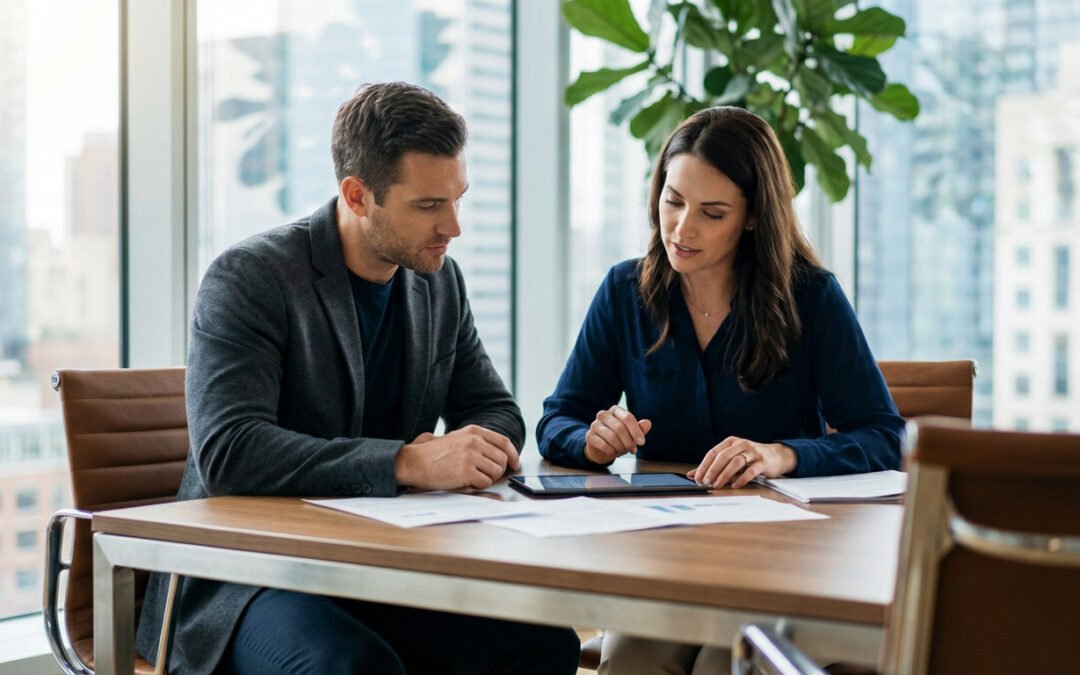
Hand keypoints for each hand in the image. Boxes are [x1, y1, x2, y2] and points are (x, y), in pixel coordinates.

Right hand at [395, 425, 520, 489]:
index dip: (513, 455)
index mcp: (474, 431)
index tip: (515, 464)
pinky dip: (478, 485)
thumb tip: (501, 455)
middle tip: (483, 475)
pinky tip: (465, 481)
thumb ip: (478, 443)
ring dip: (486, 478)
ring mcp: (471, 455)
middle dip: (496, 471)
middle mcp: (475, 441)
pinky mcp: (466, 471)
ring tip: (470, 477)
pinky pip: (485, 482)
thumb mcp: (458, 439)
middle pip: (502, 460)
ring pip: (495, 472)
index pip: (504, 442)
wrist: (414, 462)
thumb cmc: (434, 454)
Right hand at [583, 405, 652, 463]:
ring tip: (622, 450)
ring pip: (611, 436)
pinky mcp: (589, 435)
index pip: (627, 417)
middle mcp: (603, 414)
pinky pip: (603, 444)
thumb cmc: (619, 439)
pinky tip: (613, 451)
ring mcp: (595, 424)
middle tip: (633, 449)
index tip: (642, 442)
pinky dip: (611, 450)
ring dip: (620, 446)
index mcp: (615, 410)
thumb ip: (640, 429)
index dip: (636, 431)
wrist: (602, 449)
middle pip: (619, 427)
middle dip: (628, 441)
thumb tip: (647, 423)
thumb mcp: (631, 434)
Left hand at [687, 437, 796, 488]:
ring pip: (735, 463)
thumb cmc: (749, 458)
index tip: (697, 477)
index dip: (704, 465)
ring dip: (724, 475)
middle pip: (723, 456)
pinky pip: (750, 471)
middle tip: (705, 482)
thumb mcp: (731, 458)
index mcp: (730, 442)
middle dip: (712, 470)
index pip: (713, 453)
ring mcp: (753, 452)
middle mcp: (741, 444)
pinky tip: (734, 486)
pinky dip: (741, 479)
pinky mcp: (763, 462)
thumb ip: (713, 466)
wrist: (776, 456)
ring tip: (717, 485)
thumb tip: (691, 475)